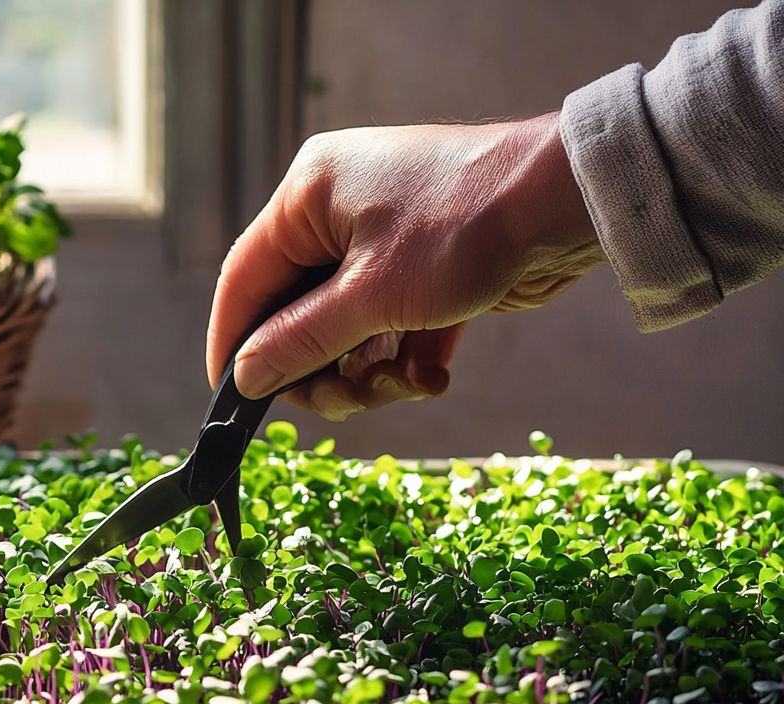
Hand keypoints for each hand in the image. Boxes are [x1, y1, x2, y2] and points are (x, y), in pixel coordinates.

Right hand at [206, 112, 603, 420]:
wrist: (573, 204)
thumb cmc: (465, 229)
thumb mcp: (371, 296)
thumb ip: (300, 340)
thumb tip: (243, 377)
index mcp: (308, 198)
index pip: (243, 281)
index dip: (232, 344)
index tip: (230, 401)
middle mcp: (337, 217)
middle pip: (294, 316)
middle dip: (321, 370)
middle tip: (345, 404)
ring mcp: (382, 245)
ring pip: (345, 333)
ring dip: (368, 374)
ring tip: (405, 386)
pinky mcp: (424, 273)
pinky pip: (390, 332)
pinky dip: (405, 363)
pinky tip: (433, 378)